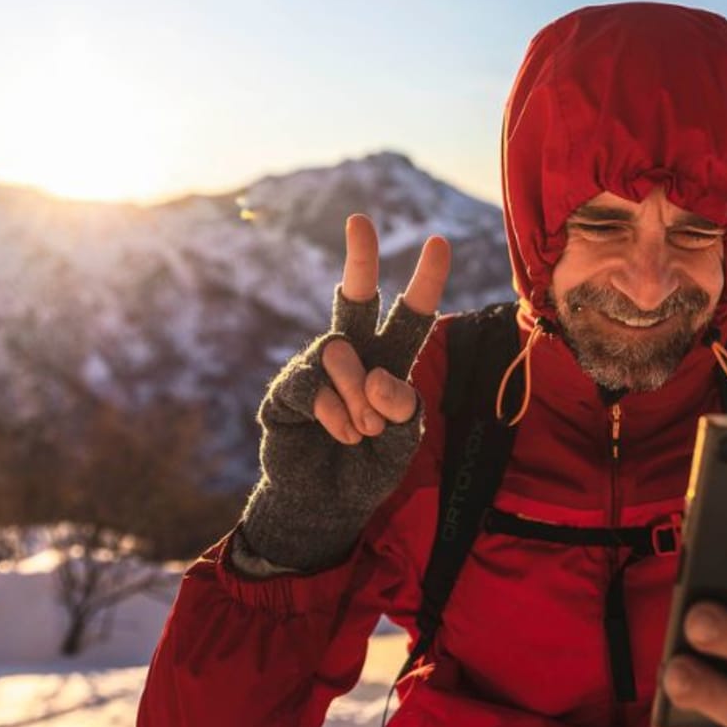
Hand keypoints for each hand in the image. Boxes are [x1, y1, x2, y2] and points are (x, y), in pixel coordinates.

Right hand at [236, 215, 449, 572]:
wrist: (326, 505)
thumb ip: (403, 408)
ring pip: (341, 351)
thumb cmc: (369, 467)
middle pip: (355, 298)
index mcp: (389, 362)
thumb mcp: (403, 442)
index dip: (425, 281)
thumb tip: (377, 376)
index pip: (411, 317)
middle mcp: (353, 356)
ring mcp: (316, 369)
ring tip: (362, 431)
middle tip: (360, 221)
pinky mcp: (286, 390)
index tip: (439, 242)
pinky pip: (313, 384)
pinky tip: (340, 435)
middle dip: (359, 257)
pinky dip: (335, 414)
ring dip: (358, 396)